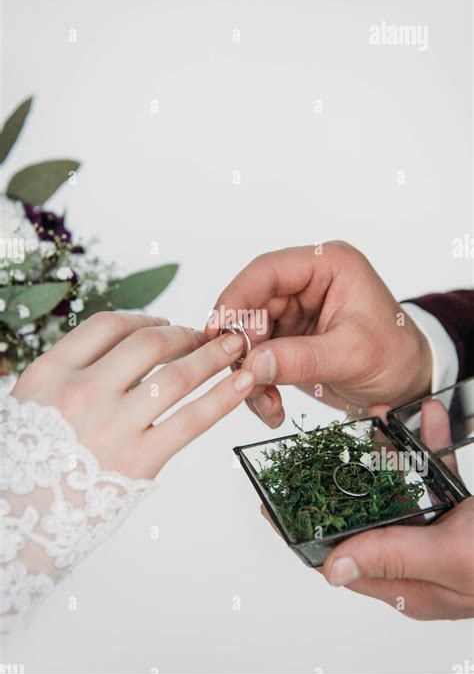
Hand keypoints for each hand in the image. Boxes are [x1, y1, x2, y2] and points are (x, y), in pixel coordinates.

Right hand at [12, 311, 254, 478]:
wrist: (18, 528)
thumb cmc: (25, 466)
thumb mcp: (28, 405)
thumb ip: (67, 373)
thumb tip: (115, 349)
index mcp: (51, 372)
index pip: (108, 326)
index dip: (144, 319)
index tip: (162, 324)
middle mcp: (83, 392)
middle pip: (148, 343)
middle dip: (183, 334)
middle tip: (201, 337)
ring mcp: (114, 425)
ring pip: (177, 375)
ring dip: (212, 355)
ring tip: (234, 346)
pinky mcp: (141, 460)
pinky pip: (193, 420)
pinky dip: (224, 397)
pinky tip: (244, 383)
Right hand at [205, 243, 431, 427]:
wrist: (408, 384)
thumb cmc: (395, 356)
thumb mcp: (353, 355)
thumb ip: (302, 359)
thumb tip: (253, 365)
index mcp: (326, 267)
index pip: (267, 271)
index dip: (236, 297)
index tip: (219, 328)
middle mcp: (306, 285)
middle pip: (251, 306)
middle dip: (244, 346)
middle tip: (245, 377)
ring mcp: (294, 314)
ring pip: (249, 336)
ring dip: (249, 372)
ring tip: (265, 402)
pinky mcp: (287, 341)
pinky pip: (258, 359)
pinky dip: (258, 384)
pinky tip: (271, 407)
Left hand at [260, 400, 472, 619]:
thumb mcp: (451, 555)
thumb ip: (392, 556)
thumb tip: (332, 569)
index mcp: (407, 582)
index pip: (338, 559)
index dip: (304, 533)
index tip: (272, 504)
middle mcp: (416, 556)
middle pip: (363, 516)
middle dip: (346, 476)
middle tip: (327, 442)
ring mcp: (438, 529)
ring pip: (399, 487)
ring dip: (390, 451)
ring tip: (380, 416)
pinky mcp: (460, 507)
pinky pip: (435, 474)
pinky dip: (429, 445)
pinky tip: (426, 416)